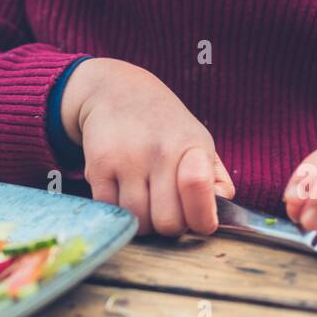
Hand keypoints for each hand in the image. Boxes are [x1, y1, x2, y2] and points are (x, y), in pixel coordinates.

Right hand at [61, 58, 234, 236]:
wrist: (117, 92)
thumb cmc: (165, 127)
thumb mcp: (199, 142)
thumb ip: (215, 181)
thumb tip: (218, 213)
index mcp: (192, 148)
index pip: (200, 196)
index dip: (201, 218)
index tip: (198, 216)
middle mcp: (161, 152)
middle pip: (167, 223)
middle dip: (169, 224)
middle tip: (165, 206)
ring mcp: (127, 160)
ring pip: (138, 222)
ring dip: (142, 219)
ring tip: (144, 198)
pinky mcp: (98, 166)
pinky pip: (111, 212)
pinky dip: (118, 210)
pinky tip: (122, 190)